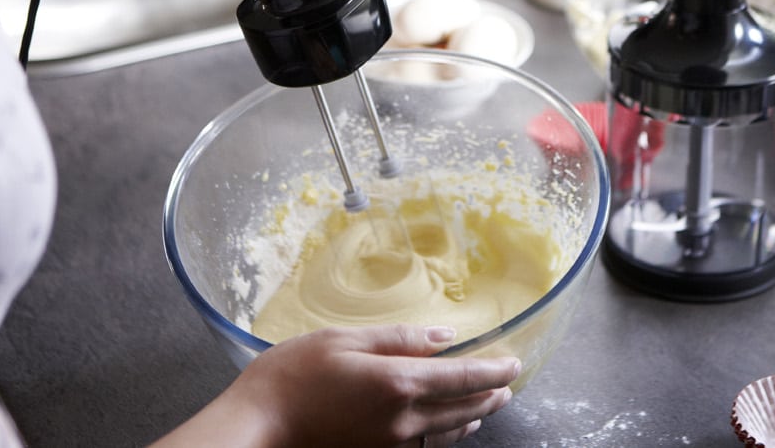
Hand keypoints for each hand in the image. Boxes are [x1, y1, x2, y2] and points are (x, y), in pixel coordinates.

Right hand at [216, 325, 519, 447]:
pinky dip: (447, 434)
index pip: (463, 378)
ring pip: (448, 433)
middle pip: (463, 409)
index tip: (514, 362)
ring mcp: (391, 444)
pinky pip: (426, 446)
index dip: (494, 370)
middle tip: (509, 383)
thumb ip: (398, 338)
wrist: (260, 425)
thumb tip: (444, 337)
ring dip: (473, 416)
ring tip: (488, 404)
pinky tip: (449, 427)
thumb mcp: (345, 340)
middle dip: (491, 395)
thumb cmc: (295, 375)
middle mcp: (402, 420)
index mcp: (398, 383)